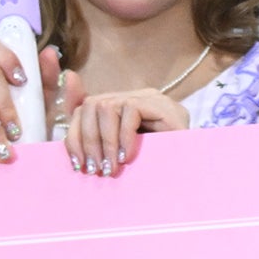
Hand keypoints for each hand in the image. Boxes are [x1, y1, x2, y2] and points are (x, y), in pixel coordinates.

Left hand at [64, 88, 188, 177]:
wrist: (190, 173)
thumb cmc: (154, 164)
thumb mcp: (116, 150)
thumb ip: (92, 128)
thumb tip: (69, 84)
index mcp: (123, 105)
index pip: (85, 107)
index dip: (75, 135)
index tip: (77, 165)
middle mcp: (136, 96)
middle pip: (92, 105)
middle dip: (87, 141)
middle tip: (95, 170)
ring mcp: (151, 98)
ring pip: (107, 107)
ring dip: (105, 142)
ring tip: (111, 167)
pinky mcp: (163, 105)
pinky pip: (130, 111)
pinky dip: (123, 137)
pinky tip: (128, 157)